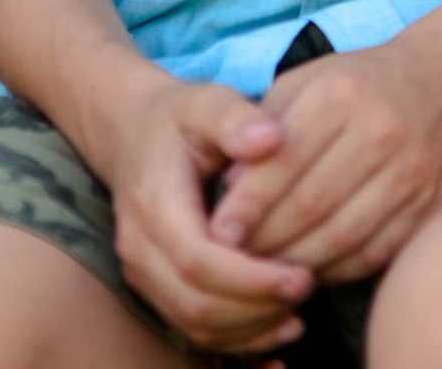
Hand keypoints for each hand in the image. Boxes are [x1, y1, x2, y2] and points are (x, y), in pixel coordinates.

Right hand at [98, 75, 313, 356]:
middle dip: (254, 308)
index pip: (197, 260)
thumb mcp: (206, 101)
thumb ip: (235, 118)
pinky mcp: (158, 288)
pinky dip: (235, 339)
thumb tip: (271, 139)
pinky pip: (192, 329)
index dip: (249, 277)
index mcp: (154, 204)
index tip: (302, 274)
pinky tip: (278, 331)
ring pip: (192, 324)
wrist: (134, 135)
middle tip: (308, 288)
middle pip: (193, 303)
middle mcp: (140, 249)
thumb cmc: (180, 118)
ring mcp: (144, 274)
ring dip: (248, 329)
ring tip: (299, 313)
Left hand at [208, 25, 441, 283]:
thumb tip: (230, 191)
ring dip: (294, 262)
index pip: (283, 162)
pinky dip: (334, 269)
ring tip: (264, 270)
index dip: (246, 205)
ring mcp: (410, 171)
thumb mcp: (307, 82)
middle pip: (309, 205)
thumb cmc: (358, 85)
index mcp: (342, 93)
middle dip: (263, 240)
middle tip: (233, 260)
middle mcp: (381, 130)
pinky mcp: (427, 206)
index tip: (218, 232)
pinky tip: (309, 267)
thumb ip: (264, 129)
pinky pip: (371, 253)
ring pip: (339, 237)